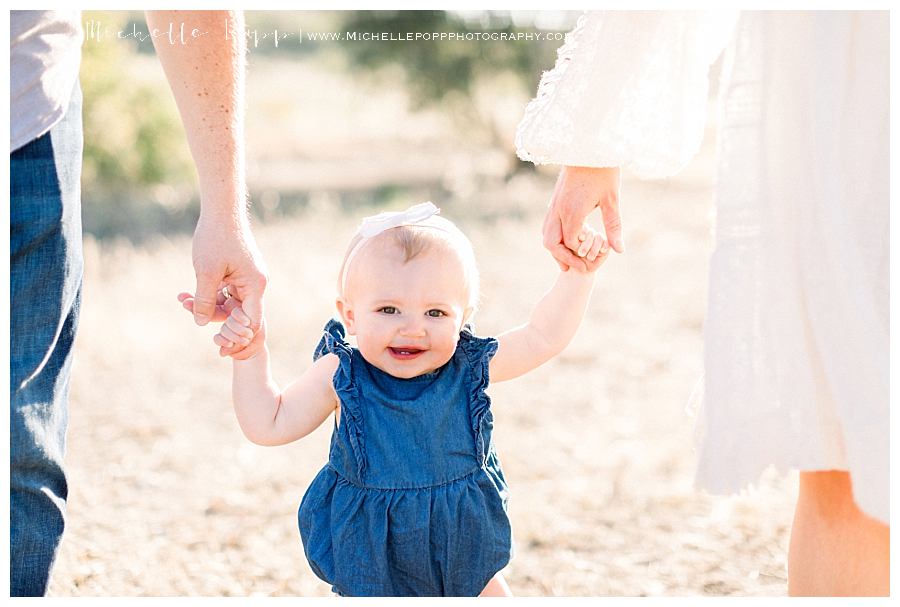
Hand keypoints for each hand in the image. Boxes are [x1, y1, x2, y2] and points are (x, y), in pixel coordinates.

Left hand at [191, 212, 266, 356]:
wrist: (221, 211)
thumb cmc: (215, 238)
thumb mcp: (206, 272)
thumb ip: (204, 300)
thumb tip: (200, 323)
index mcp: (255, 286)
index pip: (250, 321)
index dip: (235, 334)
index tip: (216, 341)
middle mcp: (255, 284)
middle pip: (237, 313)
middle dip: (212, 315)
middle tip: (187, 308)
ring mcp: (247, 279)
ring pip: (227, 303)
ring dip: (205, 304)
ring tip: (183, 299)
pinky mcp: (238, 273)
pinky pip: (224, 292)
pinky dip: (208, 294)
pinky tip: (187, 293)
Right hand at [543, 166, 622, 270]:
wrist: (587, 146)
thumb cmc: (604, 171)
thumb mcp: (612, 200)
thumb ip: (614, 227)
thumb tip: (619, 251)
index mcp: (573, 212)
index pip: (570, 244)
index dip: (578, 257)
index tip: (590, 265)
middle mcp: (558, 210)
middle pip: (551, 243)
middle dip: (561, 258)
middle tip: (574, 269)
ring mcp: (553, 204)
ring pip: (546, 234)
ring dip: (555, 249)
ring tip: (569, 259)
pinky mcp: (553, 200)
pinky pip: (548, 225)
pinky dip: (554, 237)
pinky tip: (567, 240)